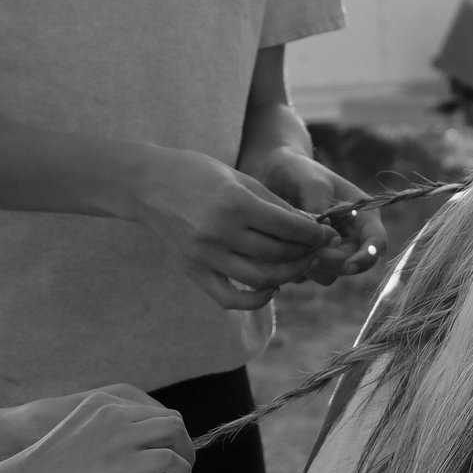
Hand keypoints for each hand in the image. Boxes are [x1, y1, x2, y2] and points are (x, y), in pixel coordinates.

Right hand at [0, 384, 193, 472]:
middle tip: (184, 465)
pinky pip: (170, 461)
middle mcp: (114, 412)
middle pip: (170, 419)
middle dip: (181, 442)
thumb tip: (128, 463)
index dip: (166, 432)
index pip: (152, 410)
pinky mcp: (124, 463)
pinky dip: (183, 472)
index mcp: (100, 403)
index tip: (169, 450)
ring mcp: (120, 435)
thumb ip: (102, 440)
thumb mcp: (76, 440)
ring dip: (184, 456)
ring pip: (175, 434)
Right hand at [129, 148, 336, 309]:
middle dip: (307, 253)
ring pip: (261, 279)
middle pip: (279, 254)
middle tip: (318, 248)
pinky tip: (272, 287)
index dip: (315, 233)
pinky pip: (231, 298)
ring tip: (299, 264)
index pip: (289, 228)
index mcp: (234, 203)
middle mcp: (220, 232)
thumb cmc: (196, 173)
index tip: (326, 233)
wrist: (147, 184)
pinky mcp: (194, 272)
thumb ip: (275, 205)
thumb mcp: (240, 178)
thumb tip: (312, 227)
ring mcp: (205, 256)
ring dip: (289, 275)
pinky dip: (257, 299)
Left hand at [246, 149, 386, 284]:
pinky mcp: (310, 259)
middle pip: (351, 265)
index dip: (366, 257)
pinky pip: (306, 275)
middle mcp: (350, 237)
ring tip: (290, 242)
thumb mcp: (312, 183)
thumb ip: (321, 209)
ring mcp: (330, 250)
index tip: (349, 264)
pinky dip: (294, 266)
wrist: (273, 174)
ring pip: (329, 274)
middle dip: (331, 262)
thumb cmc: (298, 171)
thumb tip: (326, 240)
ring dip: (311, 266)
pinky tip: (280, 245)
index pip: (376, 243)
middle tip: (308, 251)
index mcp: (362, 215)